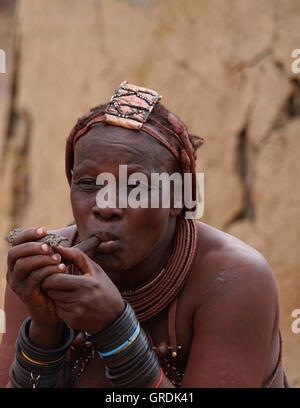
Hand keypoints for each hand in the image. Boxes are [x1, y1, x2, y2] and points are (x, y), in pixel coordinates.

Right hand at [6, 227, 64, 346]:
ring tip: (57, 258)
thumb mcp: (48, 266)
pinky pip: (34, 278)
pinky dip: (48, 270)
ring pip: (23, 265)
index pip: (16, 243)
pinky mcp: (25, 294)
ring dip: (41, 258)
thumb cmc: (51, 284)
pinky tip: (62, 268)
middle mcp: (12, 272)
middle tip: (49, 246)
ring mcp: (17, 284)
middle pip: (14, 253)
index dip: (28, 234)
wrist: (51, 312)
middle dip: (32, 246)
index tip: (44, 229)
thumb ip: (48, 253)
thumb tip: (55, 238)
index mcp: (17, 262)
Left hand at [42, 245, 124, 333]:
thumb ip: (76, 256)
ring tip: (69, 293)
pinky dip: (62, 307)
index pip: (54, 279)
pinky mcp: (73, 322)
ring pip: (53, 300)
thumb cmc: (104, 289)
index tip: (56, 272)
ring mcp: (76, 313)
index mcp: (86, 284)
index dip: (51, 275)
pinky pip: (58, 312)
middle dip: (51, 285)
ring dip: (56, 296)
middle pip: (50, 290)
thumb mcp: (95, 270)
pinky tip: (73, 305)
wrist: (115, 317)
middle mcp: (80, 300)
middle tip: (58, 282)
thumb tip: (57, 247)